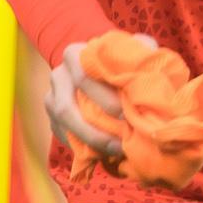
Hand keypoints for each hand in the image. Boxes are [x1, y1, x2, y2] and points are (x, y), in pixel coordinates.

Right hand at [45, 33, 153, 167]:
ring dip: (90, 140)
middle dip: (95, 126)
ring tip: (116, 149)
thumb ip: (139, 52)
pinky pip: (64, 137)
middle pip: (68, 106)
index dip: (103, 96)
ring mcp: (52, 99)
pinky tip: (104, 153)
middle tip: (122, 136)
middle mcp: (58, 76)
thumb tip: (150, 66)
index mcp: (75, 55)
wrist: (98, 70)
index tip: (125, 111)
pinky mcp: (53, 120)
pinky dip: (83, 147)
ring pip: (64, 125)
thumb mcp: (129, 49)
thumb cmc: (118, 60)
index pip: (83, 75)